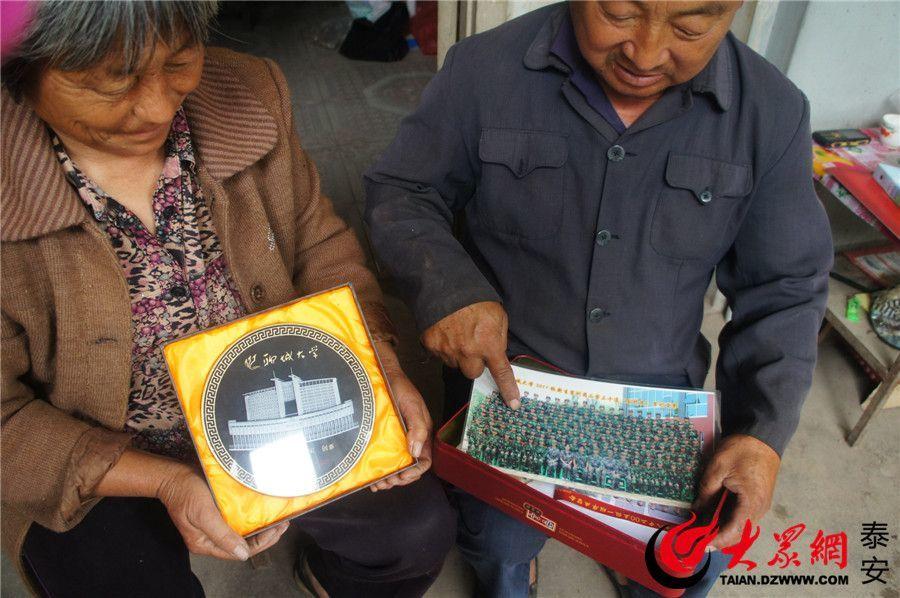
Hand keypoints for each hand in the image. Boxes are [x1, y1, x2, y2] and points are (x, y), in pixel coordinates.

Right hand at [157, 465, 289, 559]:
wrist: (172, 474)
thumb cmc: (185, 492)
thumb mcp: (203, 514)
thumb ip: (221, 535)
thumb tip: (243, 555)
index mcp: (205, 543)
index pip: (239, 551)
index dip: (261, 543)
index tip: (277, 530)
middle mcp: (211, 538)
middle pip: (243, 544)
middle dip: (266, 536)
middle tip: (284, 524)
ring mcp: (214, 526)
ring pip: (243, 533)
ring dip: (261, 527)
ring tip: (278, 519)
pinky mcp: (217, 513)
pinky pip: (238, 521)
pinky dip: (252, 518)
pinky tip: (263, 511)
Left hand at [370, 342, 432, 491]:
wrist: (382, 375)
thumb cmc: (401, 389)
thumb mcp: (412, 406)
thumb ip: (418, 428)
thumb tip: (416, 452)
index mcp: (422, 434)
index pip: (425, 461)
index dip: (415, 473)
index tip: (402, 476)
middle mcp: (410, 440)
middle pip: (409, 468)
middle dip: (399, 479)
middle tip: (385, 482)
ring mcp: (396, 440)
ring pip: (395, 466)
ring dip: (388, 478)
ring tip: (377, 483)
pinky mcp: (383, 438)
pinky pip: (383, 458)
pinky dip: (378, 471)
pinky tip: (371, 476)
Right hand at [421, 301, 519, 407]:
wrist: (444, 287)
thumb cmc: (475, 299)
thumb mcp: (498, 316)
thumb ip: (499, 337)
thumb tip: (497, 352)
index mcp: (489, 344)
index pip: (501, 373)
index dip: (508, 389)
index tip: (513, 403)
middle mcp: (468, 352)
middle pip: (473, 373)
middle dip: (474, 363)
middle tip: (473, 347)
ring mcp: (447, 351)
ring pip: (455, 365)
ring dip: (458, 356)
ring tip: (457, 335)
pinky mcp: (431, 345)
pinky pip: (439, 355)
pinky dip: (443, 347)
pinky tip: (445, 333)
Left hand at [693, 434, 780, 548]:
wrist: (762, 437)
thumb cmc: (741, 450)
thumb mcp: (717, 468)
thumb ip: (706, 491)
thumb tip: (696, 510)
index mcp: (751, 502)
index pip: (735, 531)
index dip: (718, 540)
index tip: (701, 544)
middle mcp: (759, 508)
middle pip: (739, 533)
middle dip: (718, 537)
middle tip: (697, 537)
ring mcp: (760, 505)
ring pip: (741, 526)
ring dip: (723, 529)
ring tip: (702, 528)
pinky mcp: (757, 499)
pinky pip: (742, 516)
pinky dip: (728, 519)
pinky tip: (713, 516)